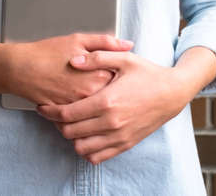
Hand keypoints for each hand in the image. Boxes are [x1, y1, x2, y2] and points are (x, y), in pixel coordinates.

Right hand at [5, 33, 132, 105]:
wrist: (20, 68)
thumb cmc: (48, 52)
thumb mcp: (78, 40)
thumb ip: (106, 42)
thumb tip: (128, 44)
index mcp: (98, 75)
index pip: (121, 80)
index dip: (119, 73)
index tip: (113, 68)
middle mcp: (90, 95)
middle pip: (111, 95)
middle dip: (109, 88)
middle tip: (95, 76)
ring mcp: (78, 107)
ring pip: (96, 107)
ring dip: (95, 99)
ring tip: (82, 85)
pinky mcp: (66, 114)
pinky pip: (80, 115)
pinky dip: (81, 107)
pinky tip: (74, 95)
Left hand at [37, 50, 188, 163]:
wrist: (172, 93)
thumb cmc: (148, 74)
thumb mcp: (123, 59)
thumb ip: (96, 58)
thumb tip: (73, 61)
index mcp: (106, 101)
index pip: (67, 113)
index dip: (50, 111)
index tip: (43, 106)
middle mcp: (111, 122)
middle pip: (70, 132)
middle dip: (56, 123)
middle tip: (54, 112)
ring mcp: (119, 136)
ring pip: (81, 148)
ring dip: (71, 137)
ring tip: (70, 123)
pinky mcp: (126, 144)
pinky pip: (98, 156)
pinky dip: (87, 150)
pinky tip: (86, 135)